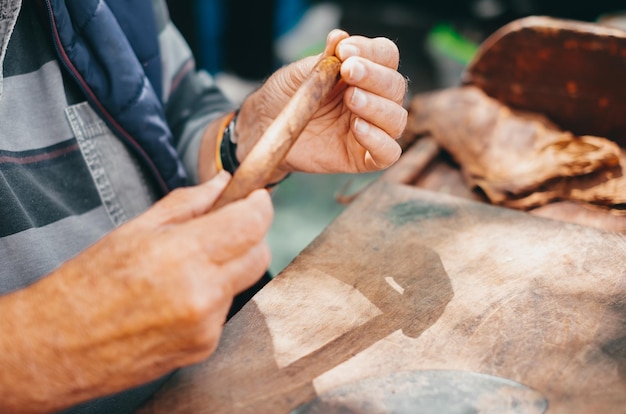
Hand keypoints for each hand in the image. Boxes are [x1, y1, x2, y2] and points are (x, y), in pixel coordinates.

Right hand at [0, 172, 272, 412]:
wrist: (57, 346)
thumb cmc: (86, 284)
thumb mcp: (134, 229)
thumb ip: (187, 204)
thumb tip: (223, 183)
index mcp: (181, 254)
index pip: (251, 224)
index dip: (260, 206)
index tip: (255, 197)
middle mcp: (201, 292)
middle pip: (259, 254)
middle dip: (250, 235)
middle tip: (225, 226)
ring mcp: (206, 325)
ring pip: (242, 282)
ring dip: (227, 268)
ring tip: (185, 269)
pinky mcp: (203, 347)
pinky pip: (224, 310)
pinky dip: (212, 297)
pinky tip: (178, 298)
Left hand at [236, 29, 407, 178]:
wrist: (265, 128)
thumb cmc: (285, 97)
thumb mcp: (299, 74)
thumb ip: (323, 59)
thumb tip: (339, 36)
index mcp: (364, 73)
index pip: (386, 56)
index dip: (372, 51)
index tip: (345, 50)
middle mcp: (374, 100)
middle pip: (395, 86)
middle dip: (375, 77)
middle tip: (348, 71)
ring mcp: (371, 129)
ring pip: (397, 119)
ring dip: (377, 106)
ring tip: (351, 99)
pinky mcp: (363, 158)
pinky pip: (388, 153)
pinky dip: (379, 140)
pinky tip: (357, 128)